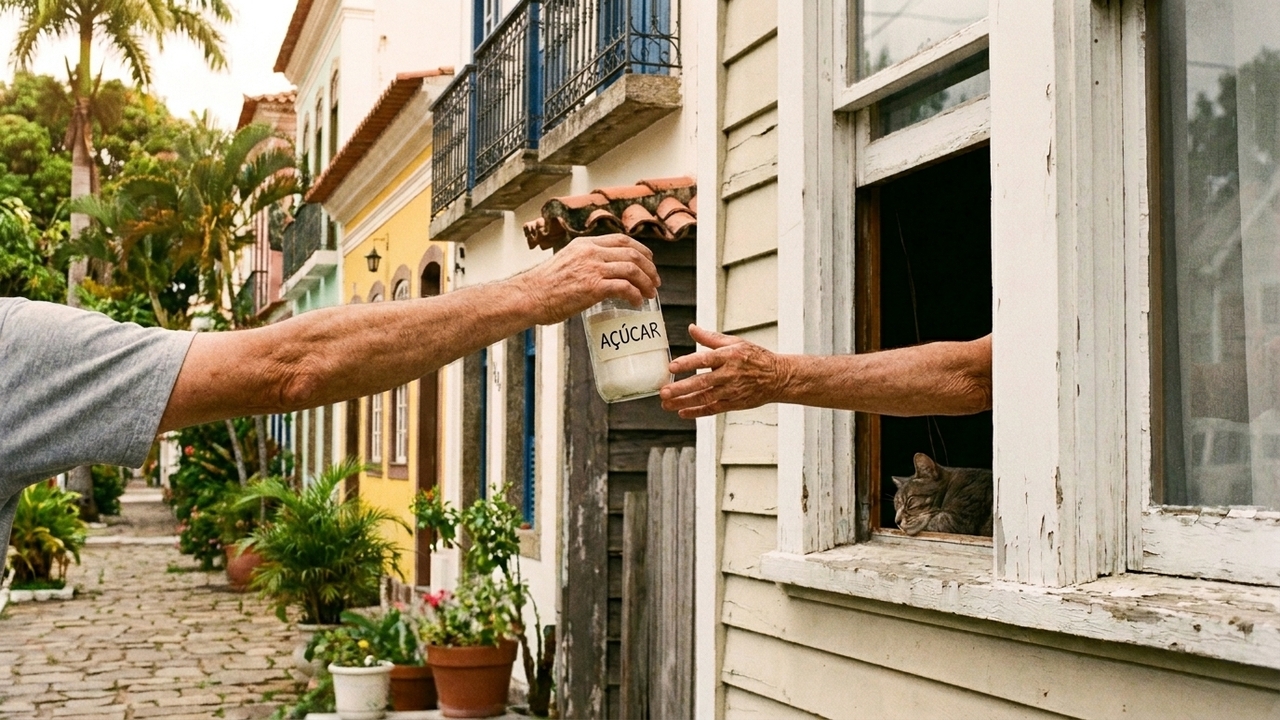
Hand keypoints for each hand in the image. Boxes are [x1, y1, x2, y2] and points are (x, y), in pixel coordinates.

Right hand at [515, 235, 660, 323]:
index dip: (641, 250)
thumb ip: (584, 262)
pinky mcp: (593, 287)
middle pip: (632, 253)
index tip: (649, 261)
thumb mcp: (566, 261)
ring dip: (646, 282)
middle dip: (649, 268)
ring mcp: (593, 269)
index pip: (622, 240)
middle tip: (655, 281)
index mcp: (585, 244)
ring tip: (650, 293)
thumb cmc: (544, 286)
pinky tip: (637, 302)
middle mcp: (591, 252)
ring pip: (632, 269)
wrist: (529, 296)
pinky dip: (635, 295)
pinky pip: (624, 288)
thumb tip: (601, 273)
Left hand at [660, 325, 791, 418]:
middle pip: (702, 382)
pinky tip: (683, 412)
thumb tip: (692, 328)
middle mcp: (729, 374)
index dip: (688, 363)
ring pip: (705, 398)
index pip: (705, 359)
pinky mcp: (734, 403)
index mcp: (729, 356)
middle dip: (681, 388)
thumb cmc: (755, 358)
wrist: (778, 377)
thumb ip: (710, 338)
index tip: (672, 366)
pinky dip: (697, 412)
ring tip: (666, 404)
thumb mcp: (735, 342)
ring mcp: (731, 390)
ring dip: (684, 402)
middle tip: (664, 391)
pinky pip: (713, 409)